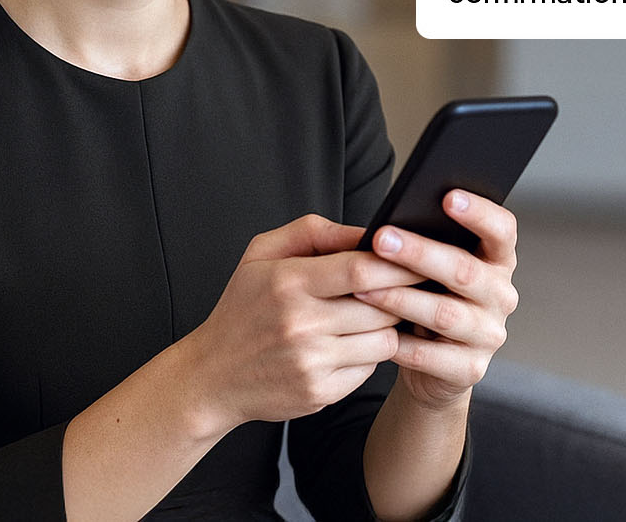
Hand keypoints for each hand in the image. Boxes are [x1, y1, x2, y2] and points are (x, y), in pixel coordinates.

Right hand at [181, 213, 423, 430]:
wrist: (213, 375)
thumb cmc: (241, 309)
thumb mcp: (261, 254)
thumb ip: (313, 232)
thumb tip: (363, 233)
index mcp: (288, 282)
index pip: (361, 270)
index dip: (396, 264)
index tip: (413, 259)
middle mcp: (301, 324)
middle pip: (381, 307)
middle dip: (400, 296)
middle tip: (407, 288)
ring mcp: (311, 363)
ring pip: (383, 341)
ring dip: (386, 327)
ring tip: (371, 317)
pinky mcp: (320, 393)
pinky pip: (369, 370)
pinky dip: (368, 355)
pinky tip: (350, 345)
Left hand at [354, 191, 519, 409]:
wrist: (431, 365)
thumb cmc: (427, 297)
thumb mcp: (431, 268)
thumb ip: (425, 243)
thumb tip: (391, 221)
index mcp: (497, 260)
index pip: (502, 230)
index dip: (479, 213)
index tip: (448, 196)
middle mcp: (501, 295)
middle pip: (465, 270)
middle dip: (420, 253)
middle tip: (381, 238)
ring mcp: (489, 334)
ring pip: (444, 313)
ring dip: (400, 298)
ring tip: (364, 287)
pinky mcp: (471, 368)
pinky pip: (431, 356)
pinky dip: (399, 343)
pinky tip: (372, 331)